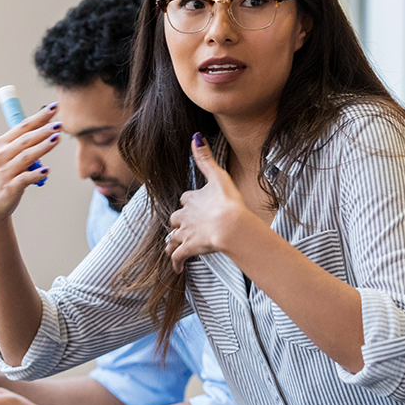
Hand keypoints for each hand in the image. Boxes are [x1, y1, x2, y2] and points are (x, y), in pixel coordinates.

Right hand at [0, 103, 60, 226]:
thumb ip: (26, 142)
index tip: (54, 107)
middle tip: (60, 123)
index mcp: (2, 144)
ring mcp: (5, 171)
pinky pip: (25, 179)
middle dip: (43, 130)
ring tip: (56, 139)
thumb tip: (48, 126)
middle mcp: (2, 155)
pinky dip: (35, 174)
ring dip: (42, 147)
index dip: (39, 116)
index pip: (23, 126)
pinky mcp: (10, 187)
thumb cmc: (7, 175)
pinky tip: (46, 170)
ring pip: (26, 156)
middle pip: (25, 139)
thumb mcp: (11, 155)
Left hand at [166, 133, 254, 272]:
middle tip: (186, 226)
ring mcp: (185, 233)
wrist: (231, 226)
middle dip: (179, 222)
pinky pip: (177, 257)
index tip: (195, 205)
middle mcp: (184, 216)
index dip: (190, 202)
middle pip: (175, 218)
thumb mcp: (218, 175)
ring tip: (177, 246)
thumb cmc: (228, 201)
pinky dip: (175, 263)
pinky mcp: (188, 248)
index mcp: (191, 199)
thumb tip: (195, 136)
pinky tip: (177, 268)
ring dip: (174, 241)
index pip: (185, 199)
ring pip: (173, 237)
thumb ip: (205, 158)